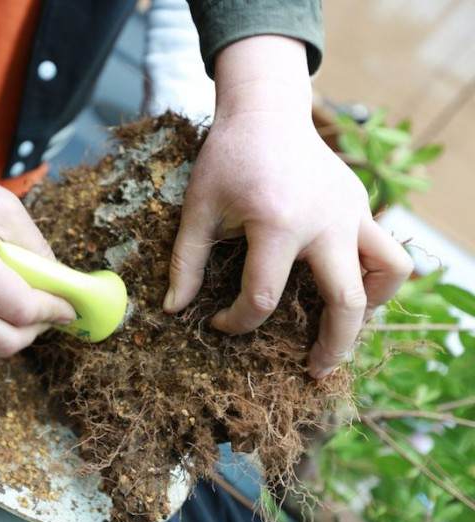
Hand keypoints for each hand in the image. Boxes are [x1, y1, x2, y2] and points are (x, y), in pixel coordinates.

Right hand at [0, 136, 75, 356]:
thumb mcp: (1, 207)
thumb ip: (36, 248)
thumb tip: (63, 283)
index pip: (21, 310)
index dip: (54, 310)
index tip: (73, 306)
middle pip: (6, 342)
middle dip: (38, 329)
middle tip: (52, 310)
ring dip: (15, 334)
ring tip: (25, 306)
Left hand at [164, 36, 412, 377]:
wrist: (266, 113)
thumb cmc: (227, 159)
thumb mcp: (198, 208)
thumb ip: (185, 262)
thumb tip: (173, 311)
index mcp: (277, 224)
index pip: (263, 297)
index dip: (238, 321)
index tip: (218, 323)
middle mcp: (325, 223)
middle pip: (347, 303)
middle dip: (331, 346)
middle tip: (313, 370)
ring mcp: (351, 213)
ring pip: (387, 275)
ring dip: (367, 310)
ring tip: (340, 329)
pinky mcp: (361, 206)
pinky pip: (386, 250)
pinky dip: (374, 277)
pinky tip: (346, 287)